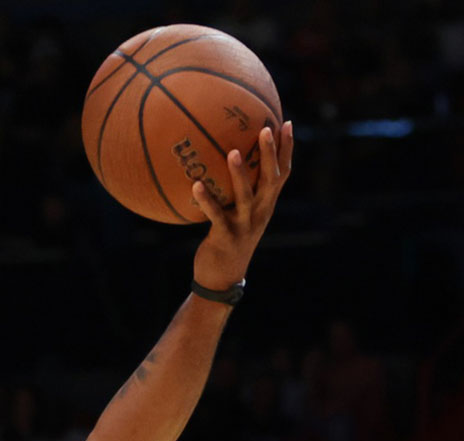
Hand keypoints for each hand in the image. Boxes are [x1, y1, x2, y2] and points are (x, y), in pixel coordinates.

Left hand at [191, 121, 293, 289]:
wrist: (223, 277)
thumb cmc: (227, 240)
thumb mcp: (237, 215)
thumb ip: (237, 193)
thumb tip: (222, 164)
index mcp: (266, 204)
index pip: (283, 173)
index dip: (287, 149)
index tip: (287, 123)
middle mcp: (261, 212)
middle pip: (271, 179)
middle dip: (270, 153)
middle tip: (265, 128)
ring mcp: (245, 225)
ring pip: (246, 195)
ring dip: (239, 173)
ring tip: (232, 152)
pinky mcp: (225, 236)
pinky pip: (216, 215)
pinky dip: (206, 200)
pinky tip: (194, 185)